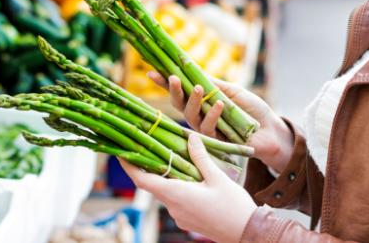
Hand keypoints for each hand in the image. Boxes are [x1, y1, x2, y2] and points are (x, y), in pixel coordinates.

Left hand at [121, 134, 256, 242]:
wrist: (248, 234)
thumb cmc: (233, 207)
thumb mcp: (217, 177)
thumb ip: (200, 157)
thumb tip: (190, 136)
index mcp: (176, 194)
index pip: (142, 180)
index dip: (129, 165)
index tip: (120, 151)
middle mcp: (173, 206)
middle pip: (153, 183)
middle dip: (149, 164)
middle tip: (147, 143)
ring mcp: (179, 215)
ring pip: (166, 189)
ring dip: (166, 174)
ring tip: (172, 154)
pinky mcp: (187, 218)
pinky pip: (176, 198)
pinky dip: (176, 184)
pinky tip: (187, 173)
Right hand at [148, 72, 293, 171]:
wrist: (269, 129)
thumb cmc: (251, 108)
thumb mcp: (231, 90)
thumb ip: (212, 83)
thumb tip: (192, 70)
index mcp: (201, 100)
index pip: (180, 90)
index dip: (165, 83)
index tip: (151, 72)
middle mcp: (199, 115)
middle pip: (178, 103)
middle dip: (173, 90)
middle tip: (172, 78)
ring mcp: (205, 128)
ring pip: (190, 114)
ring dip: (193, 100)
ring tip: (199, 88)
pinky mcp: (215, 140)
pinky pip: (208, 126)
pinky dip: (214, 114)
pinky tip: (220, 105)